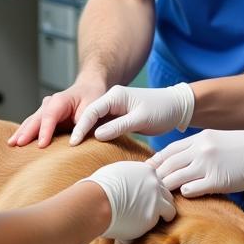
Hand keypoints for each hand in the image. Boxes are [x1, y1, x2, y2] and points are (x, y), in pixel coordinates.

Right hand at [8, 76, 108, 146]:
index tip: (41, 144)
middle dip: (26, 132)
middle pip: (35, 119)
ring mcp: (45, 110)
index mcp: (60, 100)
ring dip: (21, 133)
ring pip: (31, 122)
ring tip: (11, 144)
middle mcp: (49, 104)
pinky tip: (16, 142)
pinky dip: (25, 133)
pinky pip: (33, 125)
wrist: (90, 87)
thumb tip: (75, 141)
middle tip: (18, 144)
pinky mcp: (44, 118)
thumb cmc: (92, 97)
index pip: (50, 116)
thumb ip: (84, 124)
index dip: (45, 130)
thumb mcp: (93, 109)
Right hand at [69, 83, 194, 145]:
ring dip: (84, 132)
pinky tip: (88, 146)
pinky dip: (95, 134)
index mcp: (115, 96)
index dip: (80, 127)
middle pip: (88, 115)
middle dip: (76, 129)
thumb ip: (119, 126)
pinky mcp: (120, 117)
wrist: (178, 107)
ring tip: (71, 148)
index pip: (91, 111)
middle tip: (65, 146)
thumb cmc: (162, 110)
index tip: (73, 143)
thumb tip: (96, 135)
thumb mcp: (141, 118)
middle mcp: (112, 100)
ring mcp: (115, 108)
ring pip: (94, 121)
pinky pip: (103, 126)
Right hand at [81, 161, 175, 240]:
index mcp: (145, 169)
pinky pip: (160, 223)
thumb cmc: (97, 189)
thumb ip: (125, 178)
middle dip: (161, 202)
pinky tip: (142, 231)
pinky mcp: (153, 215)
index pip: (156, 180)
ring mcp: (156, 198)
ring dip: (163, 215)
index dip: (151, 190)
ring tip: (152, 223)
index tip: (146, 198)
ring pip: (170, 208)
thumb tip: (121, 186)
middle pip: (166, 192)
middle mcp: (154, 182)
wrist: (95, 201)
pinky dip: (153, 227)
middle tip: (151, 212)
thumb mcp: (114, 173)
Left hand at [151, 129, 243, 197]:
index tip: (146, 170)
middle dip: (156, 176)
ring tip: (160, 195)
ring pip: (176, 177)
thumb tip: (178, 159)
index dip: (155, 162)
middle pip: (168, 164)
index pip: (169, 151)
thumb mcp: (214, 140)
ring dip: (166, 187)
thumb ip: (196, 148)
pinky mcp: (216, 180)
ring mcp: (207, 165)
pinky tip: (183, 195)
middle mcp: (200, 150)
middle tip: (147, 186)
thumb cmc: (239, 148)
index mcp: (199, 139)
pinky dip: (184, 192)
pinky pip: (192, 189)